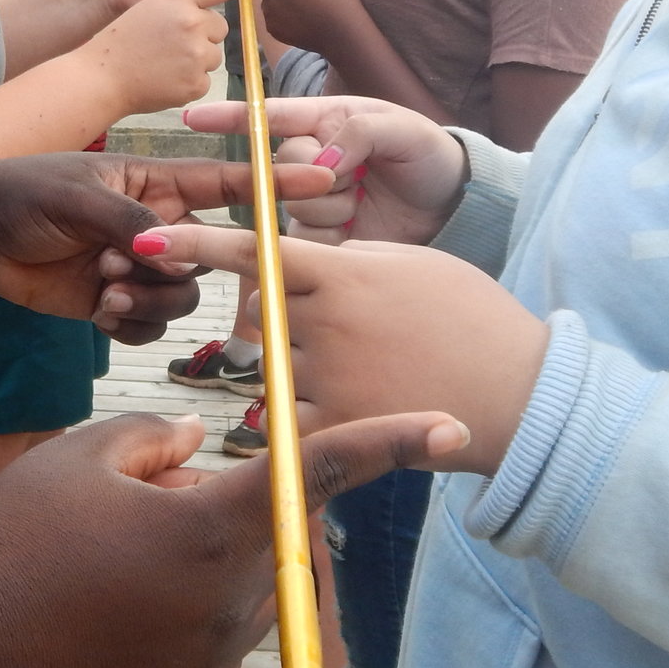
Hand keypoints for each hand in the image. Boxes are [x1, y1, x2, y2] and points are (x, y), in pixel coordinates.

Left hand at [0, 150, 334, 337]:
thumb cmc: (22, 197)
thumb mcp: (77, 196)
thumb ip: (128, 217)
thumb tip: (168, 247)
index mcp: (156, 184)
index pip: (226, 182)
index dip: (274, 181)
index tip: (323, 176)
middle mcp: (158, 227)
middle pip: (210, 258)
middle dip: (173, 269)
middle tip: (117, 261)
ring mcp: (140, 268)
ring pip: (182, 299)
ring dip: (146, 300)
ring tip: (102, 285)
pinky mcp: (117, 303)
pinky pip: (150, 327)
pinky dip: (128, 324)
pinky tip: (96, 311)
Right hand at [0, 407, 469, 667]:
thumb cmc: (13, 543)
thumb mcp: (80, 458)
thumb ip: (155, 442)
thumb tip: (198, 447)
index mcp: (211, 528)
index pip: (320, 473)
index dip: (391, 443)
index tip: (452, 428)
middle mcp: (229, 602)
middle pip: (264, 539)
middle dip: (220, 515)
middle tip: (133, 512)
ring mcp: (212, 665)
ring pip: (239, 595)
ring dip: (197, 573)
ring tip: (104, 575)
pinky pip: (208, 648)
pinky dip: (171, 626)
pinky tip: (98, 627)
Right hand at [84, 0, 257, 115]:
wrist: (103, 76)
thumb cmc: (124, 40)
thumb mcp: (150, 7)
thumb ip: (184, 5)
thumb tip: (214, 19)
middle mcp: (192, 23)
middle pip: (219, 26)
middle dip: (202, 35)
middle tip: (169, 43)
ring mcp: (196, 55)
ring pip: (213, 54)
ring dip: (196, 59)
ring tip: (163, 62)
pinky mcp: (197, 83)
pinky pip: (205, 79)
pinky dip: (189, 81)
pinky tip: (165, 78)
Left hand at [131, 226, 546, 473]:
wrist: (521, 396)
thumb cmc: (475, 320)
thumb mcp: (414, 264)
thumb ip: (350, 260)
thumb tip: (304, 263)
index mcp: (342, 273)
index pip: (253, 252)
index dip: (195, 245)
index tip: (147, 240)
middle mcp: (324, 323)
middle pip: (264, 314)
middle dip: (287, 317)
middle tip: (350, 329)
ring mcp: (325, 378)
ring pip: (278, 364)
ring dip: (305, 364)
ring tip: (375, 368)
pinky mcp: (333, 427)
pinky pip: (292, 415)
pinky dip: (312, 411)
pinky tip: (360, 406)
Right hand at [180, 94, 467, 245]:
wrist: (454, 211)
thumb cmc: (431, 159)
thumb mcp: (405, 130)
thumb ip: (359, 131)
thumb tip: (321, 158)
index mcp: (327, 121)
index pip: (270, 117)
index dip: (230, 118)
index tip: (192, 120)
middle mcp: (312, 159)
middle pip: (278, 164)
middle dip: (312, 171)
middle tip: (352, 176)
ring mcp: (313, 200)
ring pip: (289, 202)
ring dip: (330, 203)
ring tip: (363, 200)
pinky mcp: (319, 238)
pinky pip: (302, 236)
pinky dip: (331, 230)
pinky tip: (357, 225)